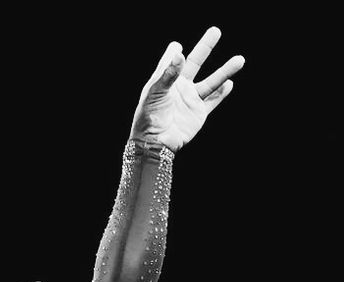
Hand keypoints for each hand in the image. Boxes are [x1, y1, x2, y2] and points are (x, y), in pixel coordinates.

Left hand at [130, 27, 244, 151]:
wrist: (154, 143)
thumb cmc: (148, 117)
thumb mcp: (154, 92)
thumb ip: (168, 74)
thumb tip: (180, 52)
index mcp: (166, 79)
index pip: (172, 60)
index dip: (174, 53)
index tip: (176, 47)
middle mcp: (180, 87)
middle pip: (195, 62)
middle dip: (205, 47)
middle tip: (215, 31)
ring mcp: (190, 100)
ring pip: (211, 82)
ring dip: (225, 71)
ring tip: (240, 60)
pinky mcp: (198, 114)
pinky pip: (212, 101)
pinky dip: (222, 94)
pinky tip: (229, 84)